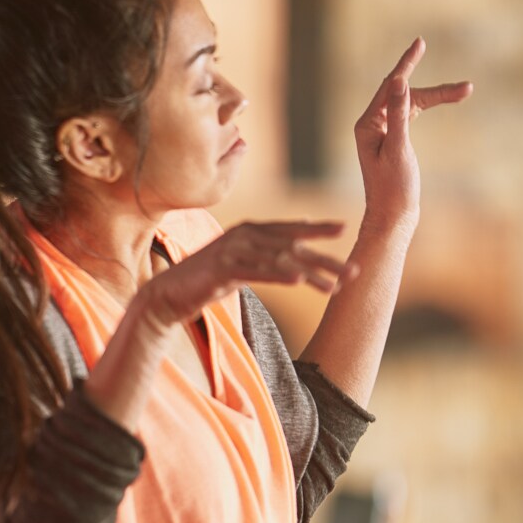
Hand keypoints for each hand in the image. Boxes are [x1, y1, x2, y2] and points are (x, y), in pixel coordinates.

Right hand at [136, 220, 352, 330]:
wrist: (168, 294)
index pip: (289, 229)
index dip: (316, 229)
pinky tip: (299, 282)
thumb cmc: (207, 279)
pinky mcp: (221, 268)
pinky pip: (256, 272)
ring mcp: (231, 250)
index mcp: (248, 230)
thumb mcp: (241, 262)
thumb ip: (265, 252)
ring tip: (334, 288)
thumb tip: (296, 242)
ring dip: (311, 275)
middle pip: (292, 246)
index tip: (344, 230)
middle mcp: (242, 235)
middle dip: (325, 260)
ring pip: (280, 261)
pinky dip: (278, 276)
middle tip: (354, 272)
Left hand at [351, 38, 471, 238]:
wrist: (392, 215)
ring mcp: (380, 132)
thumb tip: (398, 82)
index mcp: (366, 124)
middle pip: (403, 94)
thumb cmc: (394, 186)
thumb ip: (398, 114)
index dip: (407, 64)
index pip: (389, 86)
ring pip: (410, 103)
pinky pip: (410, 113)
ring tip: (467, 90)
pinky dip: (428, 105)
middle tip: (467, 88)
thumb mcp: (398, 148)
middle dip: (436, 90)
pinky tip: (440, 99)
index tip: (420, 42)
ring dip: (437, 97)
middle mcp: (370, 125)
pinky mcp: (392, 140)